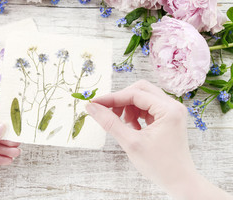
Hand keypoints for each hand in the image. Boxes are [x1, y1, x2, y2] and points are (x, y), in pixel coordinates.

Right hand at [86, 80, 231, 199]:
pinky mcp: (167, 117)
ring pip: (142, 97)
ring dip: (128, 107)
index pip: (135, 94)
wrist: (180, 182)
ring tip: (123, 125)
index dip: (112, 98)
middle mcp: (173, 105)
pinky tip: (131, 127)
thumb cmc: (160, 166)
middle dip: (121, 100)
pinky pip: (147, 107)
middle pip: (140, 90)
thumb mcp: (131, 143)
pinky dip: (135, 114)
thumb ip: (110, 122)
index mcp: (169, 110)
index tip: (95, 104)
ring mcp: (171, 111)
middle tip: (108, 112)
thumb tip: (92, 108)